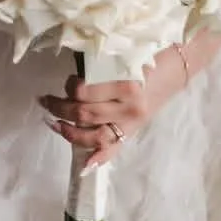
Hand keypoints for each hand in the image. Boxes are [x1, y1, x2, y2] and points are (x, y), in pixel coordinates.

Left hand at [40, 47, 186, 169]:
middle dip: (60, 108)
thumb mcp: (122, 56)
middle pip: (85, 114)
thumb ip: (98, 67)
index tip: (67, 80)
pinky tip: (84, 165)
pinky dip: (99, 158)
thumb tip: (70, 77)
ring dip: (69, 131)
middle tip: (46, 100)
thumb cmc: (147, 55)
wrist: (175, 68)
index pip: (85, 92)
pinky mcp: (133, 133)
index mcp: (126, 84)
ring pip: (94, 135)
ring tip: (53, 122)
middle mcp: (129, 108)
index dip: (69, 87)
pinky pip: (114, 149)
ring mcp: (131, 124)